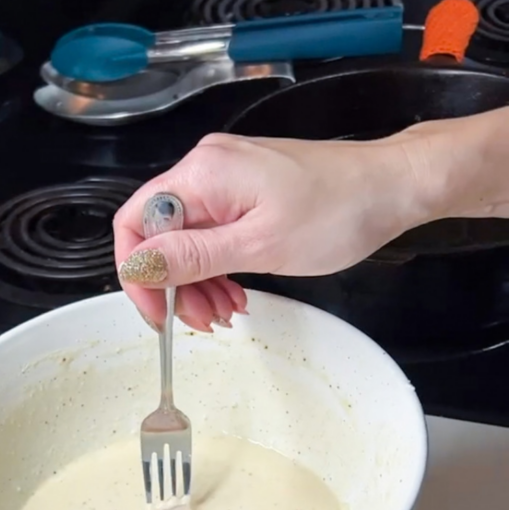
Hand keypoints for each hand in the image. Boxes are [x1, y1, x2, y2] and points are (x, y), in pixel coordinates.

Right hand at [113, 131, 426, 330]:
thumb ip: (192, 257)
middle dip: (175, 287)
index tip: (158, 316)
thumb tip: (137, 267)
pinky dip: (218, 270)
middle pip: (159, 237)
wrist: (390, 188)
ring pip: (186, 242)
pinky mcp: (244, 194)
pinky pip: (212, 237)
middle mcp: (206, 170)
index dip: (138, 275)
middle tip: (203, 323)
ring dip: (198, 285)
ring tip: (226, 313)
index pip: (135, 224)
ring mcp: (226, 181)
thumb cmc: (338, 211)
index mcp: (202, 175)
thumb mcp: (259, 246)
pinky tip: (236, 295)